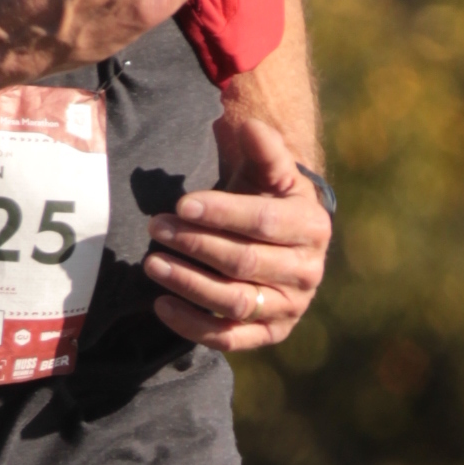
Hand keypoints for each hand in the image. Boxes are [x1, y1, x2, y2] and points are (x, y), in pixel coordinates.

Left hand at [142, 102, 331, 350]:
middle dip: (195, 244)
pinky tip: (161, 305)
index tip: (181, 204)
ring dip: (188, 283)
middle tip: (155, 228)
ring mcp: (290, 308)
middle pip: (244, 262)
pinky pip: (229, 337)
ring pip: (235, 302)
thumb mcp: (272, 173)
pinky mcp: (270, 335)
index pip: (262, 222)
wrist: (287, 245)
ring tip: (152, 263)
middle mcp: (307, 272)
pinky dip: (192, 325)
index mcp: (311, 227)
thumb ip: (265, 150)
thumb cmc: (271, 201)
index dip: (220, 213)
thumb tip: (249, 126)